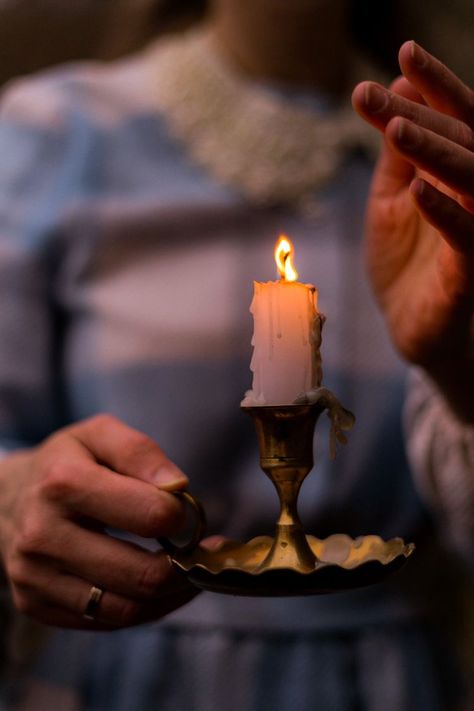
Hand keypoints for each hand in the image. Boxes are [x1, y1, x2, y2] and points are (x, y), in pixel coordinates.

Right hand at [0, 415, 201, 628]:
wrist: (6, 497)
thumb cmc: (66, 463)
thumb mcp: (100, 435)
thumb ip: (141, 452)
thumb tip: (178, 488)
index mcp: (64, 483)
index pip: (150, 516)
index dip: (182, 516)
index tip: (188, 511)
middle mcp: (44, 535)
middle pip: (142, 574)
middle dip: (186, 566)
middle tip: (201, 552)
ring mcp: (35, 576)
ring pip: (128, 609)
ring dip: (171, 595)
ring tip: (188, 572)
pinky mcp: (35, 604)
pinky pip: (107, 622)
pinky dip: (145, 610)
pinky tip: (159, 588)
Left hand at [352, 41, 473, 419]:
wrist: (411, 325)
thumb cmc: (405, 261)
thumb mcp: (391, 199)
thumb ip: (397, 154)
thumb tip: (395, 88)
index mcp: (456, 174)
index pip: (454, 119)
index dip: (433, 86)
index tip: (401, 55)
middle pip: (461, 141)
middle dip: (420, 114)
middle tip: (375, 94)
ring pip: (470, 180)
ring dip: (435, 151)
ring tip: (395, 127)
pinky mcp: (471, 271)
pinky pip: (466, 237)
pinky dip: (444, 211)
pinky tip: (418, 189)